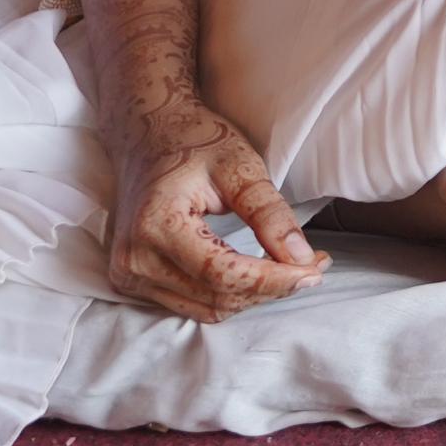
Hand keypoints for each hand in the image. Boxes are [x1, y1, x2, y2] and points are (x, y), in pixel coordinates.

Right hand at [99, 80, 319, 320]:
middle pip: (217, 297)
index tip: (314, 271)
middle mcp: (135, 261)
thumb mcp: (240, 166)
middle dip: (272, 287)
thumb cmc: (195, 142)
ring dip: (256, 296)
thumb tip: (301, 258)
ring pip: (208, 308)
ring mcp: (131, 276)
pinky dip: (233, 294)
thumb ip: (270, 213)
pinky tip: (261, 273)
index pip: (221, 274)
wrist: (149, 137)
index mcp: (156, 226)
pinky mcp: (137, 282)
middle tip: (315, 264)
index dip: (272, 279)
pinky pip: (194, 304)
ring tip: (294, 268)